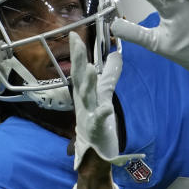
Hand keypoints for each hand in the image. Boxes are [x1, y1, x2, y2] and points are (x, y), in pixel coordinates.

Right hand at [70, 32, 143, 170]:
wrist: (94, 154)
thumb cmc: (97, 122)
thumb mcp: (103, 96)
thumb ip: (109, 76)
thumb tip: (116, 55)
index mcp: (84, 94)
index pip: (79, 69)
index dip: (77, 53)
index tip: (73, 34)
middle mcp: (83, 102)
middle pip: (79, 79)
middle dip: (77, 61)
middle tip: (76, 43)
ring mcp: (88, 116)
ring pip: (87, 97)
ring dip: (88, 83)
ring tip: (91, 68)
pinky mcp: (97, 130)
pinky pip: (99, 121)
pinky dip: (102, 114)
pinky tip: (106, 108)